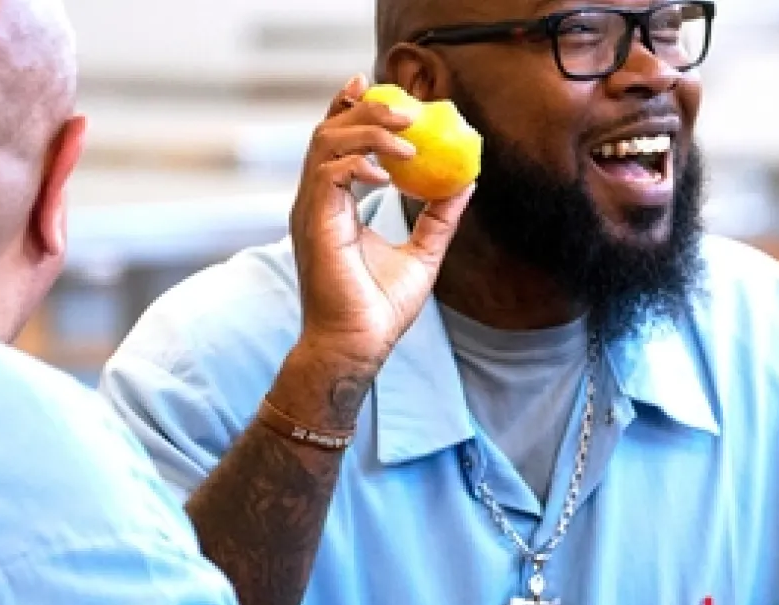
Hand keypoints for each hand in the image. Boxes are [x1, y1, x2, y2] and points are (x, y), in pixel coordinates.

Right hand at [278, 75, 474, 422]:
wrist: (358, 345)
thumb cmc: (380, 308)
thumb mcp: (423, 253)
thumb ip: (440, 217)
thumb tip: (466, 181)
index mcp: (334, 203)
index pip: (335, 141)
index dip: (350, 107)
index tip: (374, 84)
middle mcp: (317, 200)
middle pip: (329, 130)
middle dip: (366, 108)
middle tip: (409, 108)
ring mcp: (311, 210)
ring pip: (326, 143)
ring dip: (369, 130)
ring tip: (408, 139)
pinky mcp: (315, 223)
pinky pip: (330, 174)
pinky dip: (360, 163)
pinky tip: (390, 174)